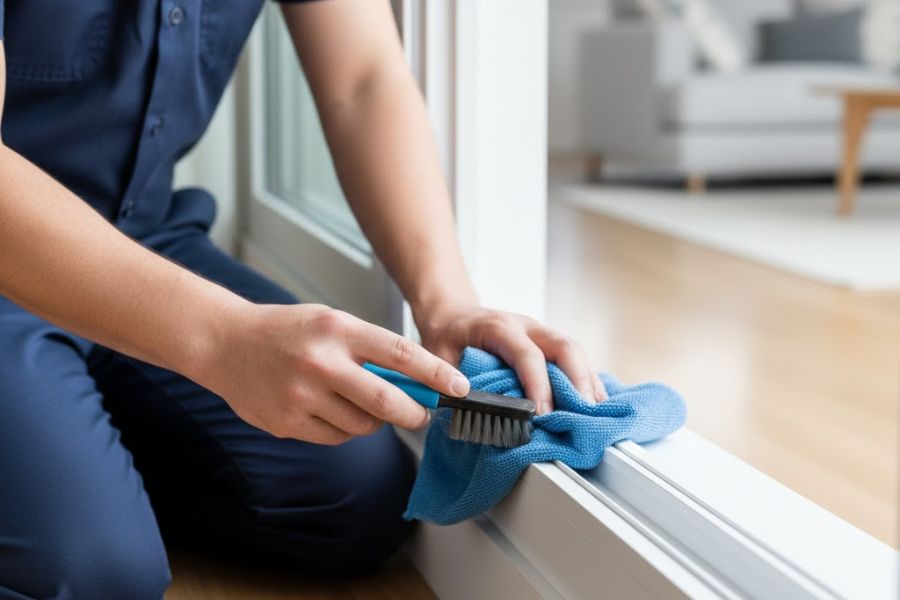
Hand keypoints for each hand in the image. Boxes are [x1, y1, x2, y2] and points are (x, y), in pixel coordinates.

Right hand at [194, 302, 470, 444]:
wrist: (226, 344)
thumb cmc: (287, 331)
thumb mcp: (331, 322)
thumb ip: (370, 349)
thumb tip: (416, 384)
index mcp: (337, 330)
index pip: (400, 354)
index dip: (436, 374)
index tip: (460, 387)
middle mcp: (320, 363)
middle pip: (386, 401)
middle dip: (414, 413)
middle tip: (423, 414)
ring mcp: (301, 397)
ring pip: (362, 425)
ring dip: (375, 420)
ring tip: (359, 402)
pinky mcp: (287, 424)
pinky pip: (336, 438)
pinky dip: (345, 429)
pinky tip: (331, 409)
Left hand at [415, 301, 606, 414]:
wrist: (450, 313)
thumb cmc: (445, 335)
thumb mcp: (437, 357)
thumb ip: (451, 383)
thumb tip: (469, 415)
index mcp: (498, 328)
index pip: (528, 356)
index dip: (539, 386)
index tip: (544, 415)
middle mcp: (525, 326)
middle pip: (563, 348)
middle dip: (578, 382)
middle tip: (583, 414)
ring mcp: (539, 332)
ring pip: (574, 351)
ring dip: (587, 382)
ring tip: (595, 412)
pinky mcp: (546, 343)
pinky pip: (573, 358)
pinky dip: (584, 379)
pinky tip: (592, 401)